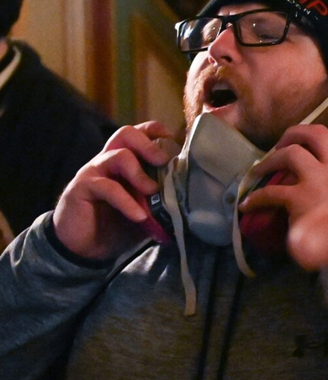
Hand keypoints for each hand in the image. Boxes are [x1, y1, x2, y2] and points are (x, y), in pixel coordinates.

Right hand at [52, 122, 176, 260]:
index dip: (156, 131)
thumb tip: (194, 201)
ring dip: (139, 173)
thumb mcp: (146, 209)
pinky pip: (106, 187)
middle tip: (164, 161)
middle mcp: (108, 160)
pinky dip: (126, 201)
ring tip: (152, 191)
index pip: (139, 133)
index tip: (175, 143)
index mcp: (125, 160)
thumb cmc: (118, 224)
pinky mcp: (81, 188)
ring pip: (117, 155)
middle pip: (126, 133)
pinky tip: (139, 216)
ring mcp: (93, 172)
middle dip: (148, 144)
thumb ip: (163, 199)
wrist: (86, 249)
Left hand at [240, 125, 327, 223]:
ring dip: (272, 158)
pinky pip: (271, 190)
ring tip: (259, 169)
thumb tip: (324, 188)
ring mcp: (320, 181)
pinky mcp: (300, 197)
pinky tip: (249, 204)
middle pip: (318, 134)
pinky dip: (257, 197)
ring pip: (292, 152)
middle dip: (296, 133)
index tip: (312, 143)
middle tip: (282, 145)